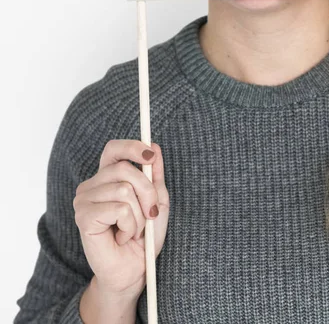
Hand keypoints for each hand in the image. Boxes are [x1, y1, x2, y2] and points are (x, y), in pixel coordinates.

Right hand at [73, 140, 169, 295]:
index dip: (132, 147)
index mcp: (107, 177)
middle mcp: (91, 185)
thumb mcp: (156, 201)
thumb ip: (154, 175)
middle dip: (147, 192)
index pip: (114, 149)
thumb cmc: (143, 237)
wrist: (133, 270)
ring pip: (124, 189)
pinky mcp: (84, 216)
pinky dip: (130, 225)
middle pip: (125, 168)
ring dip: (138, 215)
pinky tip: (122, 237)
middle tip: (150, 214)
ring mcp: (84, 200)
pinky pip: (119, 208)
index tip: (151, 155)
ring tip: (133, 230)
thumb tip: (155, 147)